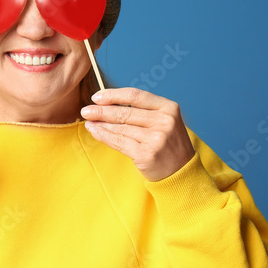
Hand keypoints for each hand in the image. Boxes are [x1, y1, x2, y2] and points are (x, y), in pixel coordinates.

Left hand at [80, 88, 194, 181]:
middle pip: (125, 111)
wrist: (181, 172)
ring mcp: (156, 138)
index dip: (113, 95)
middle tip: (85, 110)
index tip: (97, 97)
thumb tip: (108, 104)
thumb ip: (142, 111)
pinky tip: (95, 132)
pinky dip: (104, 136)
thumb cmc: (168, 144)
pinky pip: (119, 142)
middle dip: (101, 110)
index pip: (136, 95)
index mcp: (169, 108)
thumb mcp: (164, 121)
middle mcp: (164, 121)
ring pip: (120, 127)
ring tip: (88, 121)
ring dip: (100, 124)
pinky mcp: (146, 154)